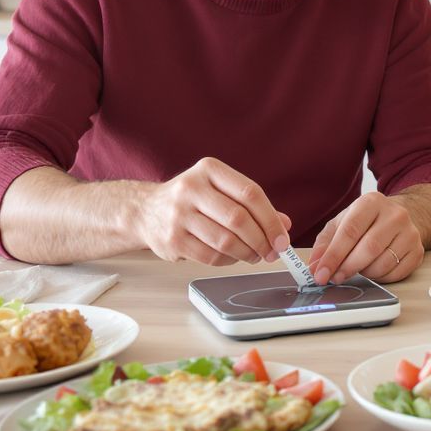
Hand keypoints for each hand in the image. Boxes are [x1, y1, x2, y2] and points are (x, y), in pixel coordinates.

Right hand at [134, 157, 291, 265]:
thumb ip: (253, 205)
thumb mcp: (222, 191)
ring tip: (255, 255)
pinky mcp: (172, 240)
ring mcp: (179, 214)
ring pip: (225, 241)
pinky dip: (228, 261)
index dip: (271, 219)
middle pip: (239, 219)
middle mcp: (191, 188)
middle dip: (262, 240)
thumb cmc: (193, 200)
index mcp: (209, 170)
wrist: (146, 211)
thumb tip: (284, 224)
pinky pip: (210, 256)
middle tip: (272, 252)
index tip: (282, 238)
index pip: (250, 193)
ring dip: (247, 253)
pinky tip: (233, 257)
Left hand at [307, 191, 422, 284]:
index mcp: (371, 202)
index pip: (350, 231)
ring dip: (364, 273)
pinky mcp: (418, 251)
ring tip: (357, 268)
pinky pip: (396, 273)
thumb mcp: (342, 223)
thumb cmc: (367, 222)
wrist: (399, 218)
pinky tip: (374, 269)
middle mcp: (395, 214)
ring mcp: (410, 232)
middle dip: (348, 267)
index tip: (321, 273)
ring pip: (383, 263)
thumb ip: (326, 243)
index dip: (333, 255)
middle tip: (334, 278)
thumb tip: (316, 266)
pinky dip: (380, 277)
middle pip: (369, 248)